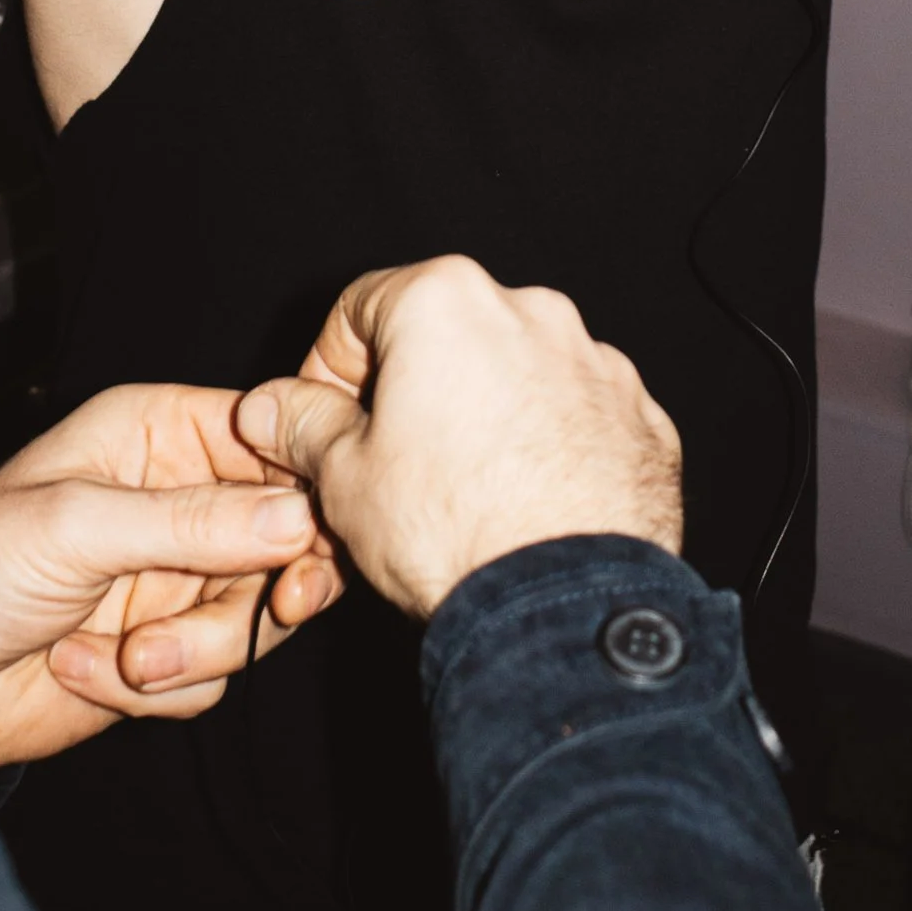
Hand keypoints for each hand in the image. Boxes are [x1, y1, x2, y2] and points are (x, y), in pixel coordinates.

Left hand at [0, 382, 341, 766]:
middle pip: (282, 538)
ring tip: (128, 658)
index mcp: (157, 435)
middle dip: (264, 588)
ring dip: (197, 649)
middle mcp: (176, 501)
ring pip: (255, 615)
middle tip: (274, 610)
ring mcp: (172, 579)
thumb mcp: (79, 527)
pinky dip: (160, 687)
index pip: (269, 441)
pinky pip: (214, 672)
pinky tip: (84, 668)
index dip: (303, 486)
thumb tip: (298, 517)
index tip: (313, 537)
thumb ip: (193, 523)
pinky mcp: (162, 650)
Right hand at [238, 256, 683, 621]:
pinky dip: (548, 448)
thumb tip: (271, 406)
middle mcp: (530, 310)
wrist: (564, 608)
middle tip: (387, 468)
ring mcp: (595, 362)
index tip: (322, 424)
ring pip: (515, 376)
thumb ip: (302, 426)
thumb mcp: (342, 478)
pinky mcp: (640, 416)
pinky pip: (575, 418)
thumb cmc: (451, 531)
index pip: (359, 309)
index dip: (328, 370)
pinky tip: (525, 508)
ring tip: (463, 497)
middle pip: (445, 338)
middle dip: (410, 395)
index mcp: (446, 301)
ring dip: (483, 418)